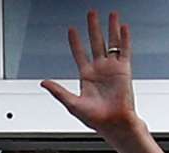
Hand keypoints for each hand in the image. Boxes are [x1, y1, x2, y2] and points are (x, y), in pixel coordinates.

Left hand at [41, 11, 137, 135]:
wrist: (114, 124)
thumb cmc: (96, 119)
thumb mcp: (72, 104)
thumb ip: (58, 91)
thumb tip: (43, 83)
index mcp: (87, 77)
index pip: (79, 54)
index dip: (75, 42)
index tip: (71, 29)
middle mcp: (100, 70)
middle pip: (96, 42)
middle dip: (93, 27)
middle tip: (91, 13)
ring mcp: (112, 69)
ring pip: (111, 43)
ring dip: (111, 28)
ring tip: (111, 14)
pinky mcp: (124, 70)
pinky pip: (124, 51)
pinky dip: (124, 39)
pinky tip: (123, 27)